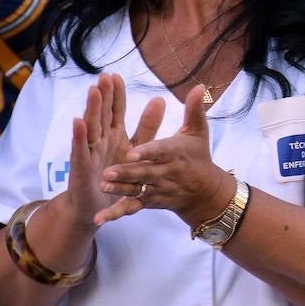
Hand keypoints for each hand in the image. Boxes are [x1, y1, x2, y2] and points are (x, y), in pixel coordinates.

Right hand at [68, 73, 164, 228]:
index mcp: (115, 134)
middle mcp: (101, 140)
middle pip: (102, 114)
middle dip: (103, 95)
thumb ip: (148, 125)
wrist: (100, 206)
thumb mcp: (136, 147)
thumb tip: (160, 99)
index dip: (116, 94)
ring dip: (91, 109)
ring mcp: (90, 152)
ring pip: (91, 127)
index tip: (116, 75)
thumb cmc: (118, 174)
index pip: (116, 110)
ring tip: (93, 91)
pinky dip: (79, 136)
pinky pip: (81, 150)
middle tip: (104, 76)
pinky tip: (78, 122)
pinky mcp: (82, 168)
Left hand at [98, 86, 234, 227]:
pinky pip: (132, 208)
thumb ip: (195, 110)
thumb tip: (200, 86)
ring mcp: (157, 189)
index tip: (131, 152)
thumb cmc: (198, 156)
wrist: (205, 192)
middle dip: (126, 173)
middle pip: (144, 173)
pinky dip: (116, 214)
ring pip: (136, 190)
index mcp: (175, 153)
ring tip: (102, 186)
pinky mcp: (150, 202)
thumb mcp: (198, 132)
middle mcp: (166, 172)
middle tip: (106, 172)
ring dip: (119, 190)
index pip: (159, 152)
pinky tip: (99, 218)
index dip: (146, 152)